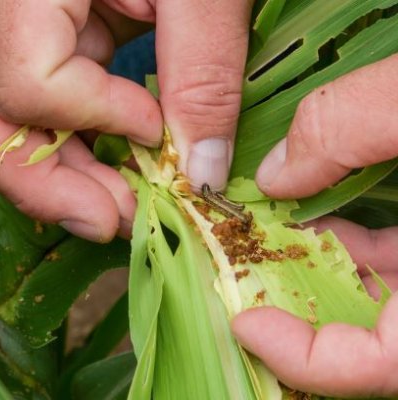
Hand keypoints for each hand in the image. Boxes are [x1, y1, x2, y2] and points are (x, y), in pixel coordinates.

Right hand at [0, 0, 252, 240]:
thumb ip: (202, 76)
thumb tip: (200, 171)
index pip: (28, 79)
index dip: (96, 118)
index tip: (153, 132)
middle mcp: (12, 16)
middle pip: (2, 122)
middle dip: (55, 185)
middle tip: (110, 224)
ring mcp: (30, 31)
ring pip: (23, 125)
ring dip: (71, 176)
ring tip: (118, 211)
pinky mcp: (57, 38)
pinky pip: (56, 107)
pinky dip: (87, 144)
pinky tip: (121, 162)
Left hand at [232, 54, 397, 396]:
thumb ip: (351, 124)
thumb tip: (277, 172)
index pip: (387, 367)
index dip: (308, 358)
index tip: (247, 324)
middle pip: (372, 333)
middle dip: (302, 301)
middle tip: (248, 263)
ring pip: (381, 296)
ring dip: (321, 266)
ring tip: (274, 231)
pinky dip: (353, 245)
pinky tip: (319, 214)